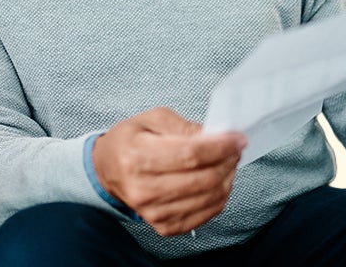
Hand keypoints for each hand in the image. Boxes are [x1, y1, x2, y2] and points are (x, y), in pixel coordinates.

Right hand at [92, 107, 246, 236]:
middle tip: (235, 149)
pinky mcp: (163, 225)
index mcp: (137, 157)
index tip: (237, 138)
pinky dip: (219, 198)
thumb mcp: (153, 119)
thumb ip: (185, 127)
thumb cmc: (130, 141)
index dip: (220, 147)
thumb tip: (215, 136)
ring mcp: (153, 212)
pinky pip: (204, 215)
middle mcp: (143, 189)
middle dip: (228, 161)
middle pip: (203, 179)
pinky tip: (218, 182)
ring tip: (228, 163)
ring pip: (208, 199)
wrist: (108, 170)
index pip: (190, 155)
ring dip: (227, 179)